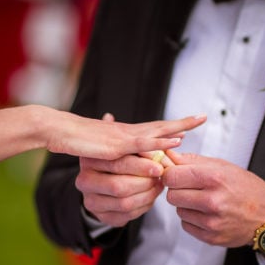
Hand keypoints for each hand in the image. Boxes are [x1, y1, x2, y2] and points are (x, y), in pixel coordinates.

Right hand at [43, 107, 206, 159]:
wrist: (61, 131)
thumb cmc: (80, 141)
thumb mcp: (102, 147)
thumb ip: (116, 147)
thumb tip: (121, 146)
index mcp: (128, 134)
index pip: (155, 129)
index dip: (172, 126)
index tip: (190, 122)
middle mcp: (130, 132)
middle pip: (161, 125)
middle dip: (183, 122)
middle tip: (203, 116)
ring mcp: (125, 136)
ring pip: (156, 132)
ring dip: (176, 129)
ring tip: (196, 124)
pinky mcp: (118, 144)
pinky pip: (143, 144)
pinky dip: (160, 142)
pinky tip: (174, 141)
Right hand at [76, 113, 167, 226]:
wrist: (100, 187)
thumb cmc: (112, 160)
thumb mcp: (114, 143)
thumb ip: (120, 132)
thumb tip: (111, 116)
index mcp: (88, 162)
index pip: (116, 163)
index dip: (140, 164)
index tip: (159, 164)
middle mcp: (85, 183)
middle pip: (119, 186)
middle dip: (145, 182)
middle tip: (161, 176)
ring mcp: (92, 202)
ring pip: (125, 203)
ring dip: (148, 195)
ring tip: (160, 185)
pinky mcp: (103, 217)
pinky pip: (128, 216)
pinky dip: (144, 207)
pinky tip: (152, 197)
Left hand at [162, 150, 264, 247]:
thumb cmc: (245, 186)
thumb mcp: (222, 166)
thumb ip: (192, 161)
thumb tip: (167, 155)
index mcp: (214, 178)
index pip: (172, 176)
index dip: (170, 174)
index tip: (176, 174)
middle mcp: (213, 201)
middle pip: (172, 195)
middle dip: (177, 190)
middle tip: (191, 188)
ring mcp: (211, 222)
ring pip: (178, 211)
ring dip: (186, 205)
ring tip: (203, 201)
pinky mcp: (211, 237)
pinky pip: (186, 225)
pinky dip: (192, 219)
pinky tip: (207, 213)